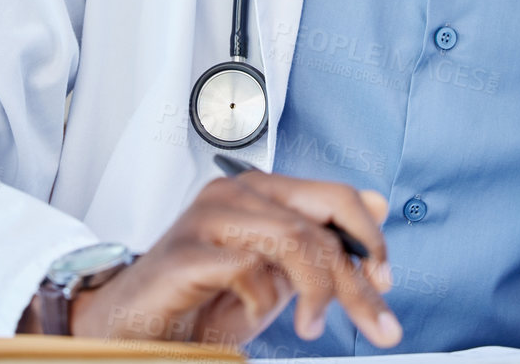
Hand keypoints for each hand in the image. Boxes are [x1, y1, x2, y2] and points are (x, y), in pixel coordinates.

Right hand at [67, 172, 401, 347]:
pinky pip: (248, 269)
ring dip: (317, 293)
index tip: (385, 281)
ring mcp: (209, 218)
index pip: (335, 197)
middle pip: (320, 221)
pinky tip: (254, 315)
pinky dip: (263, 302)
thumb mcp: (277, 274)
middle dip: (355, 276)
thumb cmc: (201, 299)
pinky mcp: (185, 252)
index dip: (370, 238)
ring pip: (293, 240)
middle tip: (376, 322)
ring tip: (310, 327)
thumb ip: (321, 242)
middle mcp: (236, 194)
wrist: (134, 325)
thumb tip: (377, 205)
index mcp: (261, 191)